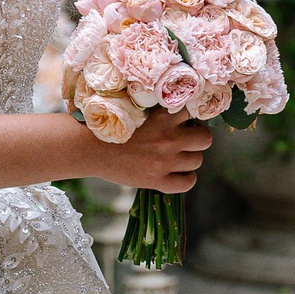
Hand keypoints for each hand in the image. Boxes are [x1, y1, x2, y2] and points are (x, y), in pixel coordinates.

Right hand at [92, 108, 211, 193]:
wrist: (90, 147)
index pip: (196, 113)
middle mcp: (169, 139)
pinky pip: (188, 182)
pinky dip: (185, 178)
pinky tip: (175, 174)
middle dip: (197, 139)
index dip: (192, 118)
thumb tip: (185, 117)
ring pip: (197, 160)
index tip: (186, 121)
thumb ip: (163, 115)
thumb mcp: (140, 111)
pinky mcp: (157, 181)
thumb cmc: (113, 126)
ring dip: (190, 158)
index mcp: (164, 117)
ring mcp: (164, 161)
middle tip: (184, 140)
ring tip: (176, 157)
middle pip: (205, 139)